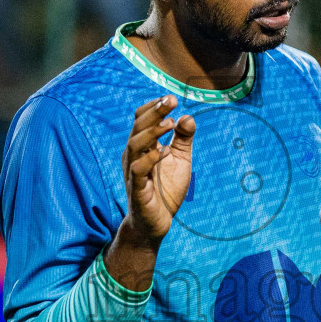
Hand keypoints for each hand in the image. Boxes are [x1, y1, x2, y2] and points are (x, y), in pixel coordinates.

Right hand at [121, 95, 195, 246]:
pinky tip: (164, 151)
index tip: (171, 98)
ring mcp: (133, 171)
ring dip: (152, 131)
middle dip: (154, 111)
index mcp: (142, 146)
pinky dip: (150, 157)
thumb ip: (183, 139)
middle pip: (137, 126)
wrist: (156, 223)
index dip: (154, 106)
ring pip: (134, 144)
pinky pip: (138, 169)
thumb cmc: (166, 190)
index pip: (141, 118)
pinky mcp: (136, 188)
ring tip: (170, 123)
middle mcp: (134, 155)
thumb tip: (188, 117)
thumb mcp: (180, 160)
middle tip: (171, 101)